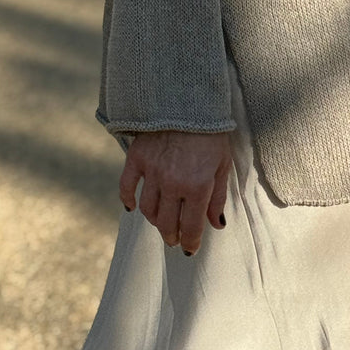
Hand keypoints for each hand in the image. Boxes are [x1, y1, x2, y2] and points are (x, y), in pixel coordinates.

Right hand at [119, 131, 232, 254]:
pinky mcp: (137, 158)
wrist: (188, 100)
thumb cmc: (211, 135)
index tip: (190, 249)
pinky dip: (128, 200)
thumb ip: (217, 198)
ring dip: (155, 222)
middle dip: (172, 236)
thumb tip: (216, 225)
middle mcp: (173, 184)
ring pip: (148, 210)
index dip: (191, 242)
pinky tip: (132, 208)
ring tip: (161, 224)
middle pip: (167, 223)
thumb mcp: (222, 167)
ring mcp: (152, 172)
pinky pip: (127, 187)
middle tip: (174, 240)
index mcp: (197, 188)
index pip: (191, 227)